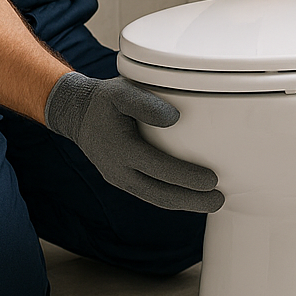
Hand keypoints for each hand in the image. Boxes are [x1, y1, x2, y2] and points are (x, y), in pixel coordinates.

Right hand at [43, 72, 222, 212]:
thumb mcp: (121, 92)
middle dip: (192, 201)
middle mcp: (119, 170)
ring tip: (210, 202)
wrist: (76, 114)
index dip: (187, 178)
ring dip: (184, 203)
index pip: (160, 169)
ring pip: (155, 198)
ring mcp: (119, 179)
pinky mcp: (122, 180)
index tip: (212, 180)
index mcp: (122, 149)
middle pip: (160, 194)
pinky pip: (149, 193)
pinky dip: (171, 198)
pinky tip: (189, 196)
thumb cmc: (104, 100)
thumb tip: (175, 118)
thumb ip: (146, 103)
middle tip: (219, 201)